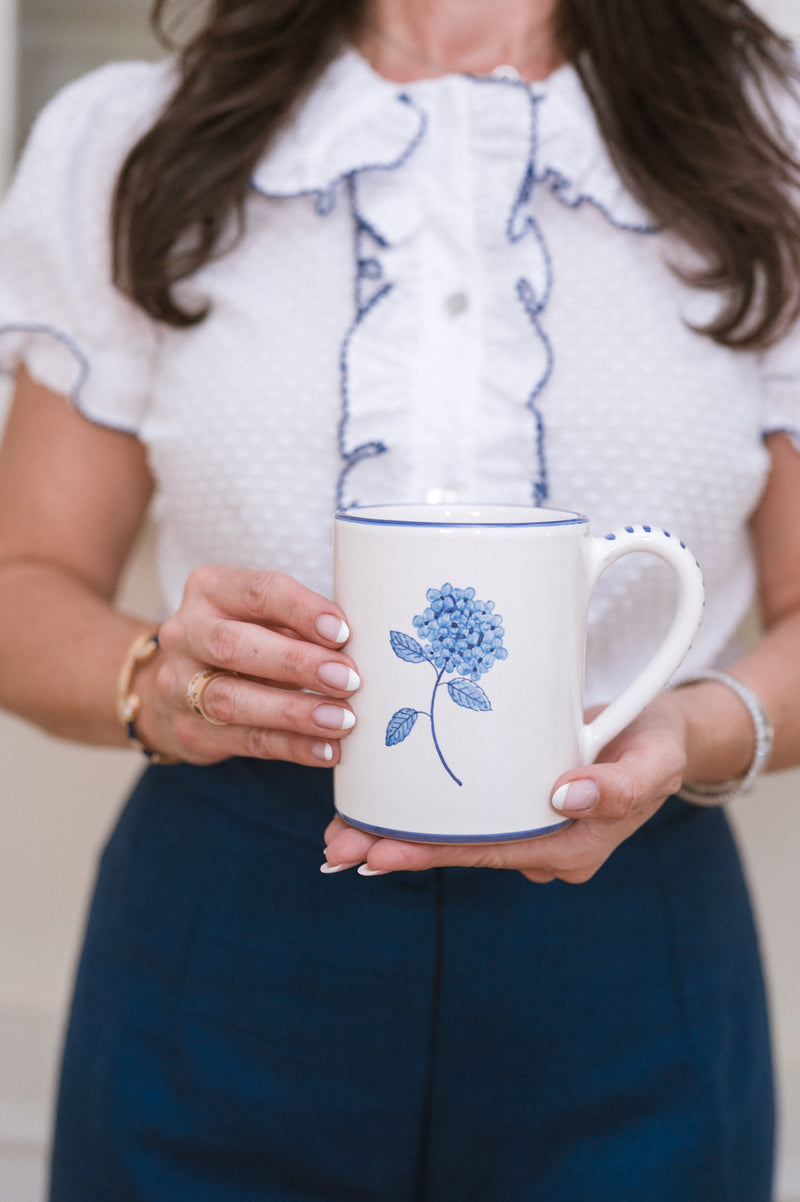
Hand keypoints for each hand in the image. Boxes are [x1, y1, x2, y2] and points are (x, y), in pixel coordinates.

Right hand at [135, 566, 359, 765]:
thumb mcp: (266, 618)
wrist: (178, 685)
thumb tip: (361, 645)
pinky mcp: (189, 730)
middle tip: (348, 679)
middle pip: (235, 645)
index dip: (301, 610)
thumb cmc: (245, 640)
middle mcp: (186, 632)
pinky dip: (292, 746)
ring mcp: (178, 684)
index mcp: (210, 590)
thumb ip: (301, 625)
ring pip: (232, 700)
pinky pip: (245, 741)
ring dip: (295, 712)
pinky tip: (327, 749)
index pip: (257, 591)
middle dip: (297, 663)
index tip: (343, 631)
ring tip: (343, 720)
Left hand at [323, 693, 690, 881]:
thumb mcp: (654, 758)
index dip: (432, 853)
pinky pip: (466, 820)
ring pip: (457, 839)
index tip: (378, 852)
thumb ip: (619, 784)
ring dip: (398, 836)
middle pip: (461, 852)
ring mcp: (529, 834)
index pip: (490, 851)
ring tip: (337, 836)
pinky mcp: (516, 809)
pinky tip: (375, 814)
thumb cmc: (658, 742)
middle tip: (335, 847)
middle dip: (396, 850)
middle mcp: (544, 850)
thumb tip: (565, 797)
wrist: (663, 738)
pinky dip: (421, 818)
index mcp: (573, 847)